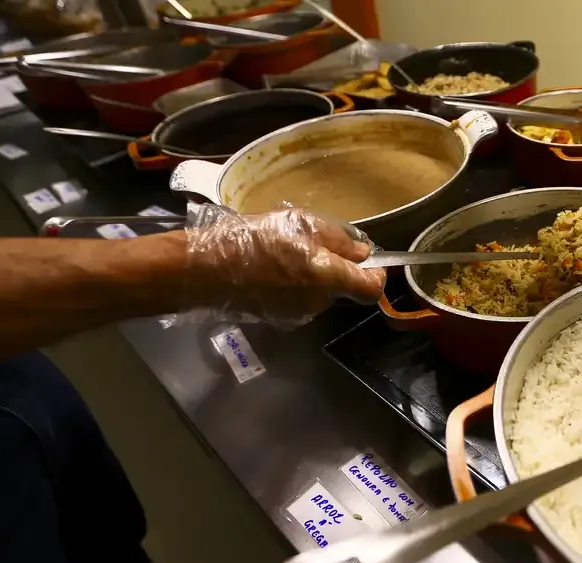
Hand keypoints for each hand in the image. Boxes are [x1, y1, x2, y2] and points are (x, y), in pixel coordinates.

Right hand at [185, 205, 384, 324]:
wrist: (204, 271)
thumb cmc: (252, 239)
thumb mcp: (298, 223)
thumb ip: (337, 239)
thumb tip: (363, 252)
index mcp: (326, 277)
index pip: (370, 289)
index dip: (376, 275)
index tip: (370, 262)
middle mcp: (318, 302)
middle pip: (340, 286)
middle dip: (331, 267)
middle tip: (305, 243)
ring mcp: (298, 314)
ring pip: (316, 292)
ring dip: (308, 276)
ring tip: (280, 254)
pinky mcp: (279, 320)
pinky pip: (296, 300)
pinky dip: (290, 287)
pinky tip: (266, 271)